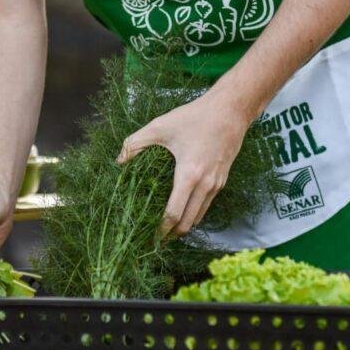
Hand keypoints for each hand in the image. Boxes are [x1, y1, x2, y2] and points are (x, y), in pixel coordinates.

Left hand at [117, 84, 255, 236]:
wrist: (231, 110)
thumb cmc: (194, 117)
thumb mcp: (160, 126)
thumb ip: (135, 143)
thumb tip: (119, 161)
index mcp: (189, 176)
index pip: (174, 214)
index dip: (161, 229)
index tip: (150, 237)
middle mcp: (205, 185)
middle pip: (187, 222)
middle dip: (172, 234)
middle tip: (156, 239)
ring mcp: (216, 184)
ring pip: (199, 216)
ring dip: (184, 225)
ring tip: (167, 228)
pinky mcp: (222, 180)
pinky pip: (207, 204)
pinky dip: (194, 213)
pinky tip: (183, 210)